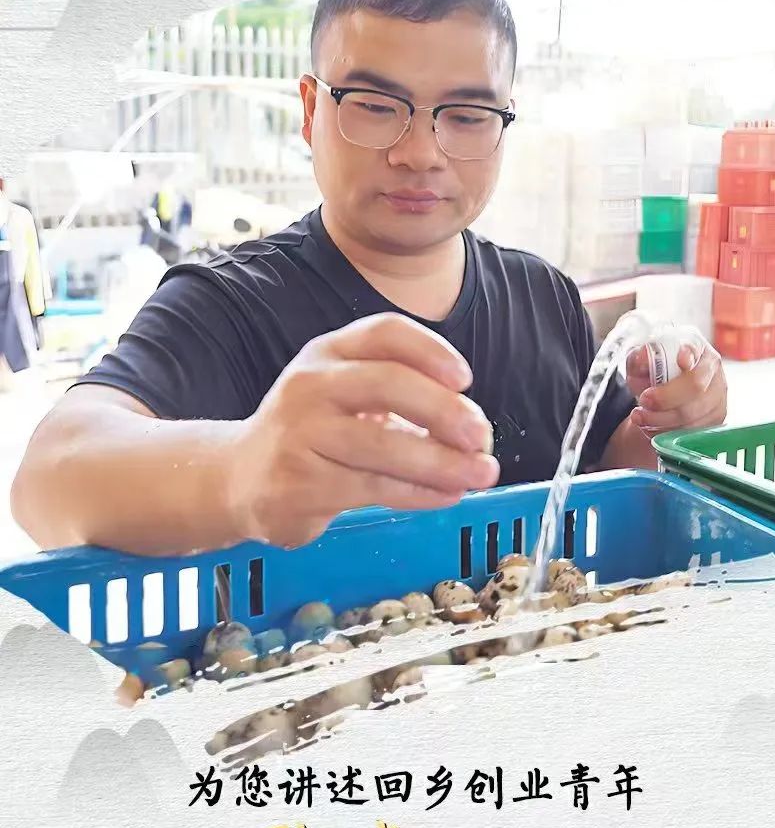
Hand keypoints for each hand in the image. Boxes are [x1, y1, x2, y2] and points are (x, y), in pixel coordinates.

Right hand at [224, 314, 498, 548]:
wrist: (239, 478)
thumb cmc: (313, 433)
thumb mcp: (346, 395)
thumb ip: (403, 400)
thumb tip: (474, 430)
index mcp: (328, 352)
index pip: (384, 332)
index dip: (431, 350)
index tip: (465, 379)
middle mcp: (310, 385)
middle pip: (386, 383)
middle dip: (443, 410)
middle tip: (481, 436)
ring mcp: (300, 435)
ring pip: (382, 445)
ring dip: (441, 462)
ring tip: (481, 474)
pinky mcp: (299, 484)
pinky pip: (373, 487)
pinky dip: (419, 493)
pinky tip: (447, 494)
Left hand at [623, 339, 726, 437]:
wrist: (661, 393)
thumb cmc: (653, 372)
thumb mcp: (640, 361)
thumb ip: (638, 358)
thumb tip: (643, 359)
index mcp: (697, 348)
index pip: (697, 351)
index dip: (689, 356)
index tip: (680, 360)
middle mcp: (713, 371)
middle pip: (696, 387)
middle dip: (665, 398)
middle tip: (643, 400)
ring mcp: (718, 397)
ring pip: (693, 415)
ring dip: (661, 419)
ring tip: (639, 416)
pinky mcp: (715, 420)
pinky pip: (692, 433)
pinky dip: (667, 433)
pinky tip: (651, 427)